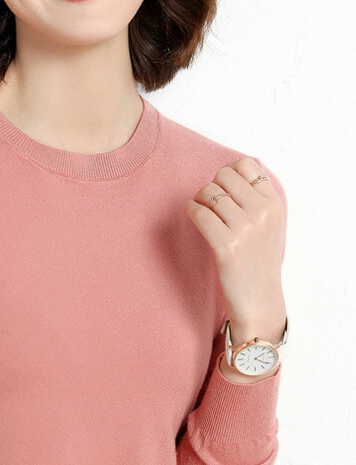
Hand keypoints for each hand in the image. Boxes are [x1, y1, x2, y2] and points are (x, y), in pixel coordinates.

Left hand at [183, 157, 285, 330]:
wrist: (259, 300)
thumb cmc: (258, 261)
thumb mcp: (270, 225)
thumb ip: (258, 198)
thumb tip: (234, 170)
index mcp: (274, 204)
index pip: (247, 164)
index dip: (228, 172)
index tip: (222, 188)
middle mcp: (262, 212)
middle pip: (223, 175)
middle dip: (211, 186)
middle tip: (208, 204)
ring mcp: (245, 228)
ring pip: (209, 192)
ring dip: (198, 200)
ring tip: (200, 213)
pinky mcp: (227, 245)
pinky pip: (199, 213)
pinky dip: (190, 211)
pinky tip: (192, 217)